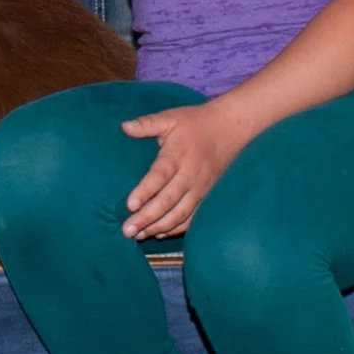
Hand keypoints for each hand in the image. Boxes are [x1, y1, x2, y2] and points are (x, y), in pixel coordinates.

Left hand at [120, 100, 252, 238]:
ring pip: (180, 214)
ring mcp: (200, 188)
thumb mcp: (170, 117)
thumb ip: (147, 123)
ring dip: (159, 227)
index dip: (145, 191)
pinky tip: (159, 234)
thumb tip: (124, 127)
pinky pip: (193, 217)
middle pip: (168, 201)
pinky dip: (177, 228)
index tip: (130, 205)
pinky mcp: (207, 196)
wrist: (229, 129)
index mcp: (178, 155)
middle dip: (147, 218)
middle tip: (127, 231)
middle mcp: (190, 175)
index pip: (160, 176)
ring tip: (138, 236)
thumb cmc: (195, 123)